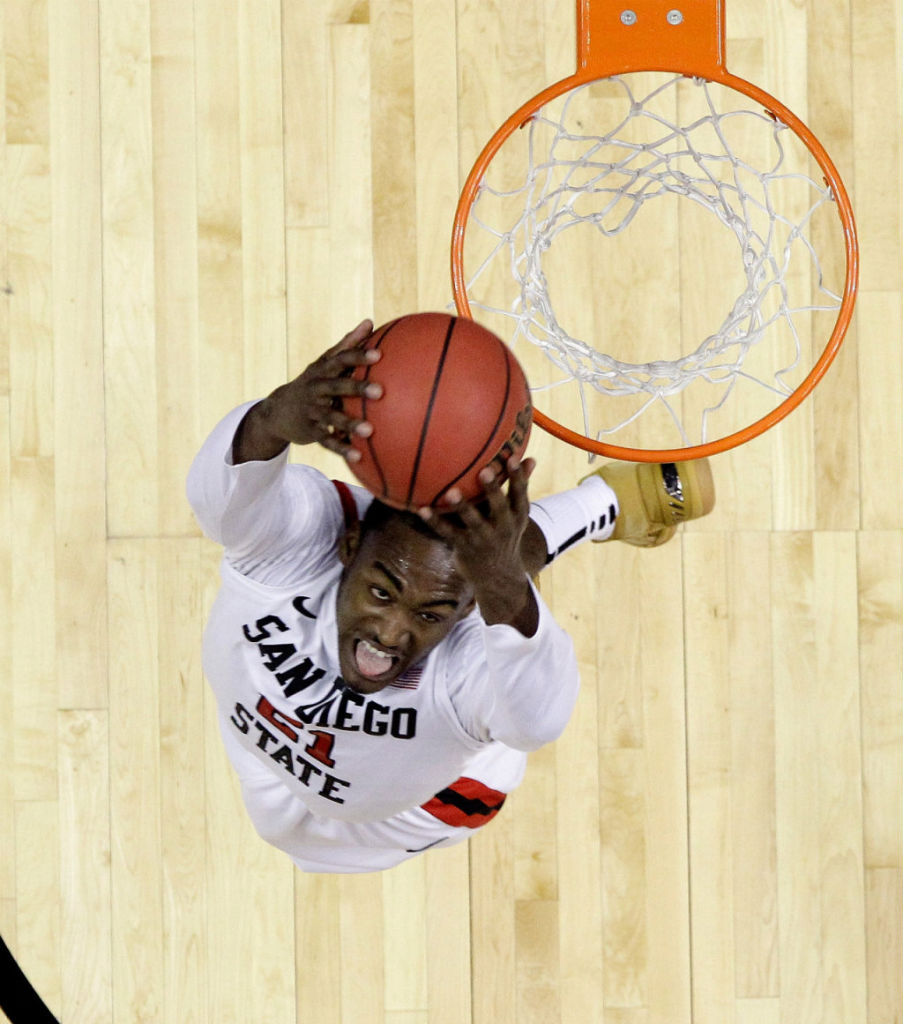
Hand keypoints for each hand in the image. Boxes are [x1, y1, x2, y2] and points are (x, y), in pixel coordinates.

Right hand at [233, 320, 382, 462]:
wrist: (277, 411)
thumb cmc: (313, 382)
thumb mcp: (325, 363)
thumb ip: (347, 344)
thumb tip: (370, 321)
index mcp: (322, 371)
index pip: (340, 359)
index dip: (358, 356)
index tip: (379, 355)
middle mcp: (315, 389)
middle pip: (336, 386)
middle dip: (357, 388)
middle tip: (381, 392)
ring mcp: (311, 411)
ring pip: (331, 417)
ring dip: (350, 424)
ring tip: (370, 431)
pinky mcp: (310, 432)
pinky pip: (327, 442)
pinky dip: (341, 449)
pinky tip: (358, 456)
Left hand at [419, 458, 538, 635]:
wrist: (497, 576)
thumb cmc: (504, 533)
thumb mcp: (517, 515)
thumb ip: (519, 487)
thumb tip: (531, 458)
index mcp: (517, 516)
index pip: (520, 494)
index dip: (517, 476)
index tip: (512, 457)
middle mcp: (503, 527)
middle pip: (499, 507)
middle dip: (493, 490)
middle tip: (484, 471)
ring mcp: (483, 539)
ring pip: (473, 522)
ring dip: (462, 507)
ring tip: (451, 492)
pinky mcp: (465, 548)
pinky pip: (448, 533)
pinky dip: (435, 522)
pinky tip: (422, 510)